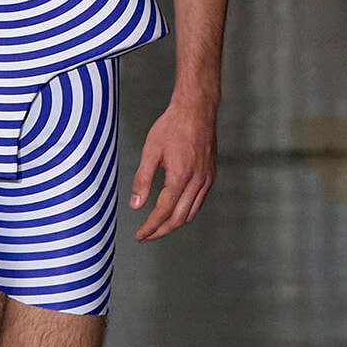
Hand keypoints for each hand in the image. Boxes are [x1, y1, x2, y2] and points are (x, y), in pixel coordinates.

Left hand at [130, 99, 217, 240]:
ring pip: (191, 213)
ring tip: (158, 226)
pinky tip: (175, 210)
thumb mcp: (151, 151)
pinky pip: (199, 202)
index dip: (150, 227)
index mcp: (181, 177)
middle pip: (179, 219)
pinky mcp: (211, 176)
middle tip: (146, 236)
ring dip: (174, 223)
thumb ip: (142, 179)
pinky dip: (186, 211)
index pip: (163, 212)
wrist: (196, 110)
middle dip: (161, 231)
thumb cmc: (173, 126)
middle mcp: (197, 182)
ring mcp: (207, 180)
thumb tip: (136, 205)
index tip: (140, 235)